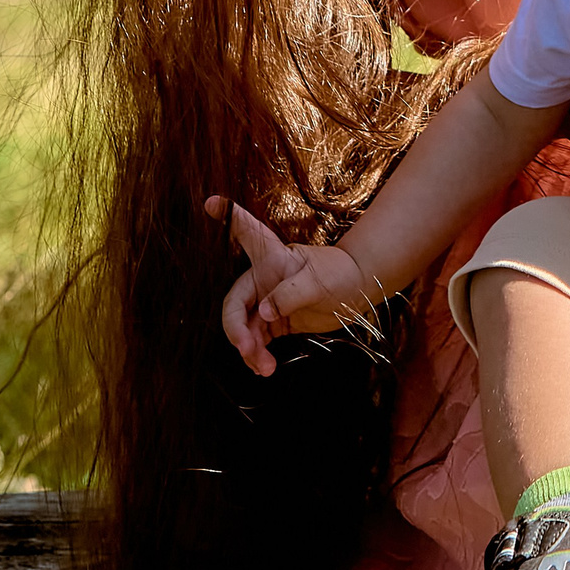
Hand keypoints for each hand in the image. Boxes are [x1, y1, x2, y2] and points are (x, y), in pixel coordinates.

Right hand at [205, 196, 370, 376]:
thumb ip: (289, 295)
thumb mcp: (317, 282)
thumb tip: (262, 313)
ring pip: (244, 327)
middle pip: (234, 304)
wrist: (358, 291)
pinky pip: (257, 340)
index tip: (211, 201)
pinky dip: (257, 355)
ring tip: (264, 368)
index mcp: (273, 259)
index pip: (247, 234)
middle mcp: (264, 279)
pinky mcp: (275, 321)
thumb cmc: (339, 274)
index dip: (228, 217)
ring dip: (249, 349)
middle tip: (247, 349)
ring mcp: (267, 302)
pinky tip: (265, 367)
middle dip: (235, 329)